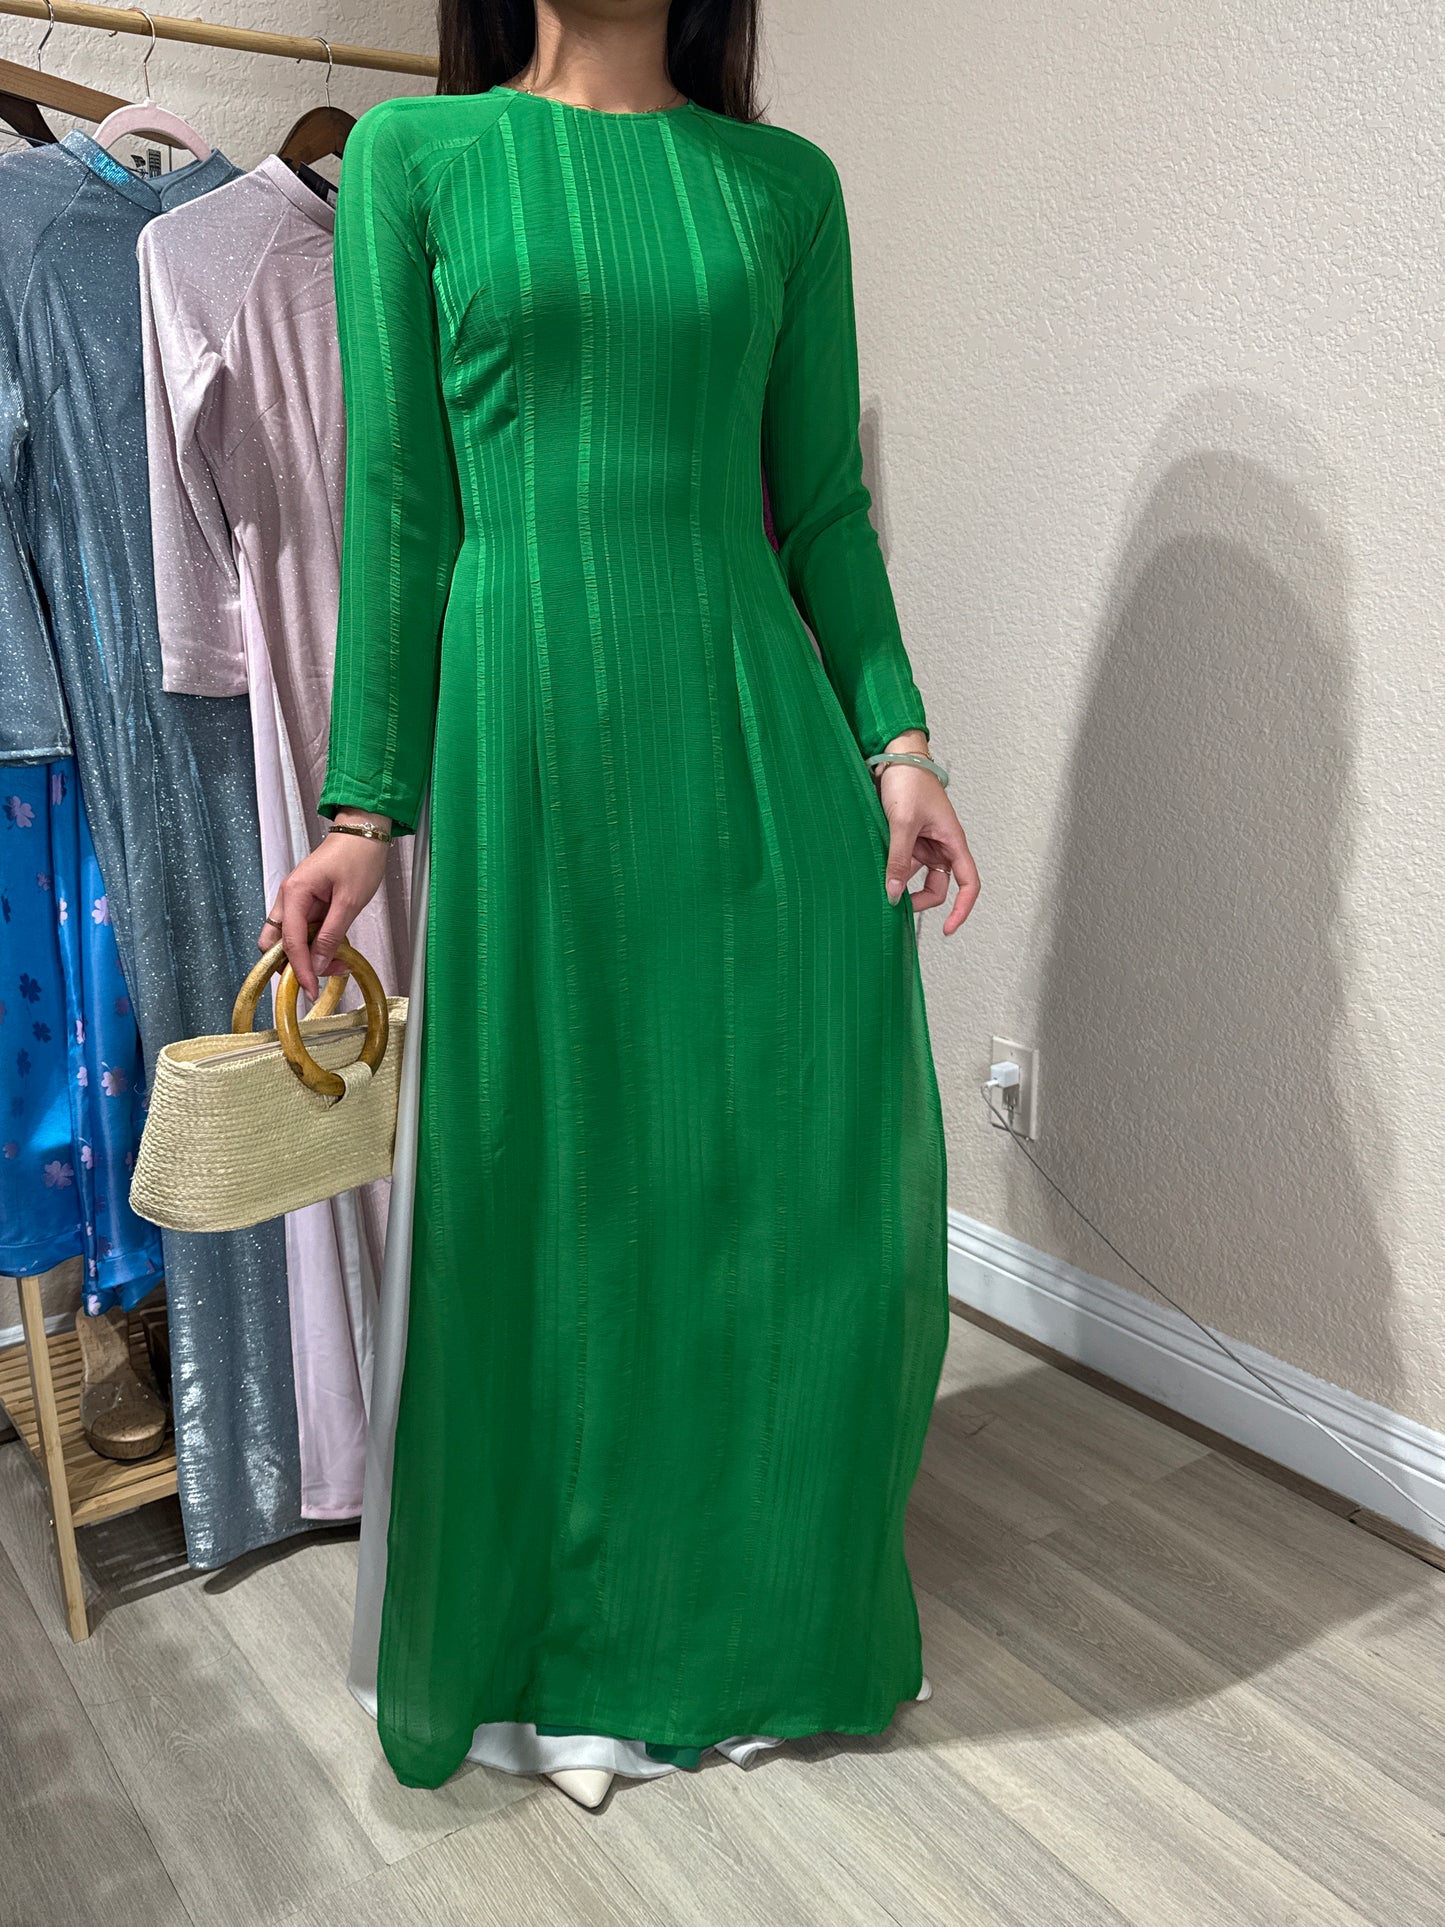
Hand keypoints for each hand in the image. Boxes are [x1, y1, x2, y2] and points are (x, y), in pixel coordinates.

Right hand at [259, 812, 391, 997]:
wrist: (365, 832)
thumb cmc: (358, 857)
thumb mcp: (349, 902)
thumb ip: (331, 936)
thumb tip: (319, 966)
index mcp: (294, 894)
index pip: (289, 943)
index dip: (299, 970)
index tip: (309, 991)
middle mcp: (288, 898)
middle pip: (274, 943)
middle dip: (291, 964)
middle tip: (316, 979)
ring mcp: (296, 900)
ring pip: (290, 939)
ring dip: (309, 955)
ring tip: (339, 961)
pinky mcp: (307, 902)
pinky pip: (305, 930)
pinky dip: (317, 943)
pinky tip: (338, 948)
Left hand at [874, 734, 979, 936]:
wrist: (894, 755)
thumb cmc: (909, 780)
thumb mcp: (902, 823)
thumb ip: (899, 859)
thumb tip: (895, 893)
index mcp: (953, 840)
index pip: (969, 883)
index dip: (962, 909)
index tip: (948, 929)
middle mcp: (942, 844)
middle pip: (939, 886)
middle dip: (921, 900)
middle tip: (895, 905)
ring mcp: (924, 842)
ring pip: (918, 876)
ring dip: (902, 882)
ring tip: (880, 884)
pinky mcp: (908, 837)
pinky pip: (904, 862)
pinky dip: (892, 869)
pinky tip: (876, 870)